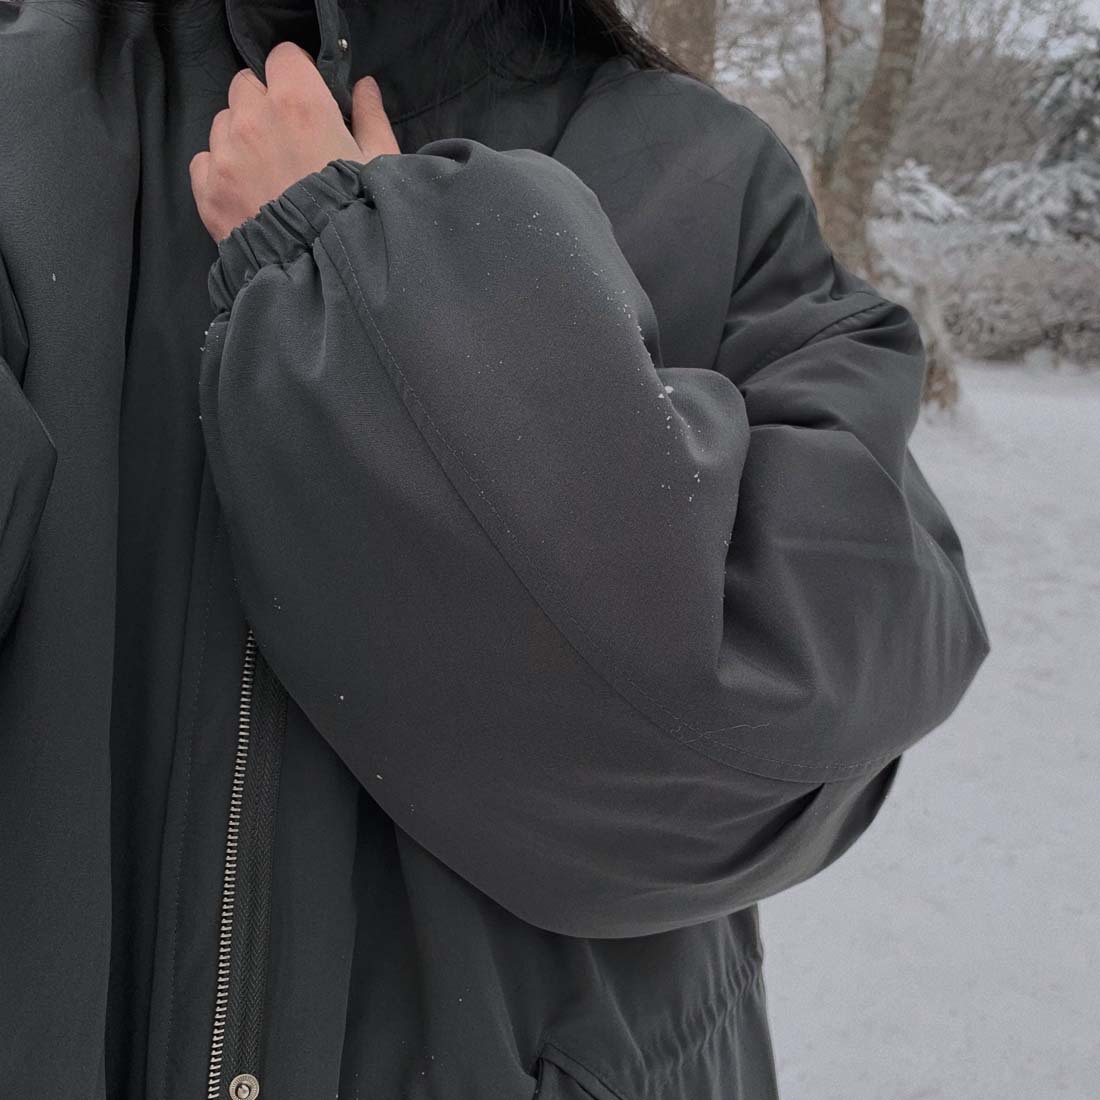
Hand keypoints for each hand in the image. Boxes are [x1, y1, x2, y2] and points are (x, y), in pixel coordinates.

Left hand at [190, 41, 399, 242]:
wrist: (322, 276)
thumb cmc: (357, 217)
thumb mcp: (379, 164)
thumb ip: (370, 118)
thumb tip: (363, 88)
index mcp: (299, 103)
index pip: (282, 57)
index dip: (297, 75)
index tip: (307, 97)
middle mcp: (254, 119)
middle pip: (246, 86)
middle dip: (265, 104)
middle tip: (289, 140)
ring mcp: (225, 155)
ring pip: (223, 122)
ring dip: (241, 137)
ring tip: (269, 173)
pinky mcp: (208, 190)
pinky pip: (204, 161)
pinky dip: (220, 170)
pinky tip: (247, 192)